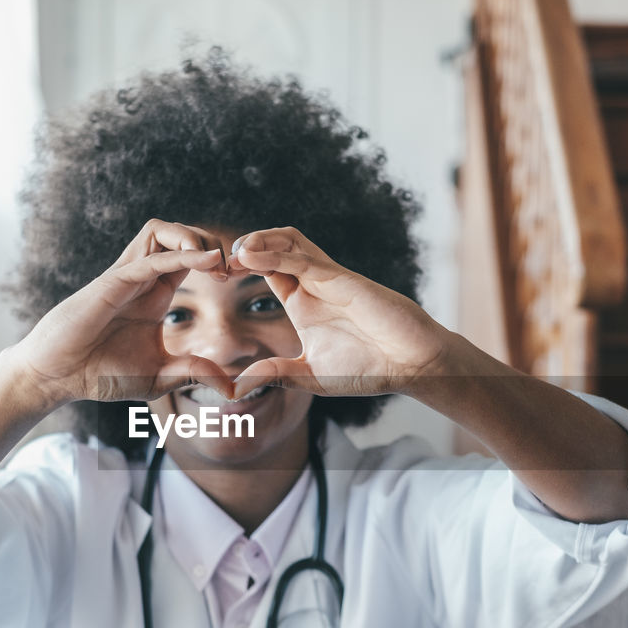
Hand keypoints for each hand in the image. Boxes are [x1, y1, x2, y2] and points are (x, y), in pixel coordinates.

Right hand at [13, 219, 236, 405]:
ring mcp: (125, 277)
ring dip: (193, 237)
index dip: (216, 259)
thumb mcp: (159, 377)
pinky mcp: (111, 284)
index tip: (236, 279)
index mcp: (155, 294)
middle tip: (230, 271)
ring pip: (160, 231)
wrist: (57, 377)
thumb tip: (232, 388)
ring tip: (215, 262)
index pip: (190, 256)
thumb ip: (193, 374)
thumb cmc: (100, 373)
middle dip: (211, 242)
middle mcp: (142, 278)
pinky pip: (148, 259)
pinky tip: (206, 263)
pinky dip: (179, 255)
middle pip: (179, 233)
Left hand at [226, 227, 448, 398]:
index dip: (240, 266)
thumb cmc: (370, 369)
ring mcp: (328, 279)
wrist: (413, 366)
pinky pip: (304, 260)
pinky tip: (249, 258)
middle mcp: (314, 285)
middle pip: (274, 247)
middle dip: (243, 248)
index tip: (214, 275)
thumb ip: (275, 374)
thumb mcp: (309, 375)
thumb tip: (235, 386)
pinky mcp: (342, 281)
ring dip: (258, 241)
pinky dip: (274, 255)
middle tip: (216, 261)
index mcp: (304, 303)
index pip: (267, 270)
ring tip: (232, 252)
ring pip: (288, 242)